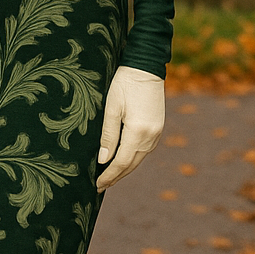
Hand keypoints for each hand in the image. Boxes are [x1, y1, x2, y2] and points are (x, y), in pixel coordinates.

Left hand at [95, 65, 165, 191]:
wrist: (145, 66)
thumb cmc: (124, 83)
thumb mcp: (111, 108)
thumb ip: (108, 135)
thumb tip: (103, 159)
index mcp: (138, 132)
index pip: (121, 162)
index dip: (108, 175)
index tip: (96, 185)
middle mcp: (151, 136)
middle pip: (131, 164)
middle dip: (115, 176)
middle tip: (100, 186)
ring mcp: (157, 132)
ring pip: (139, 159)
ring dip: (124, 169)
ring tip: (110, 177)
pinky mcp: (158, 127)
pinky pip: (144, 150)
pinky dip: (133, 158)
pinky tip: (124, 160)